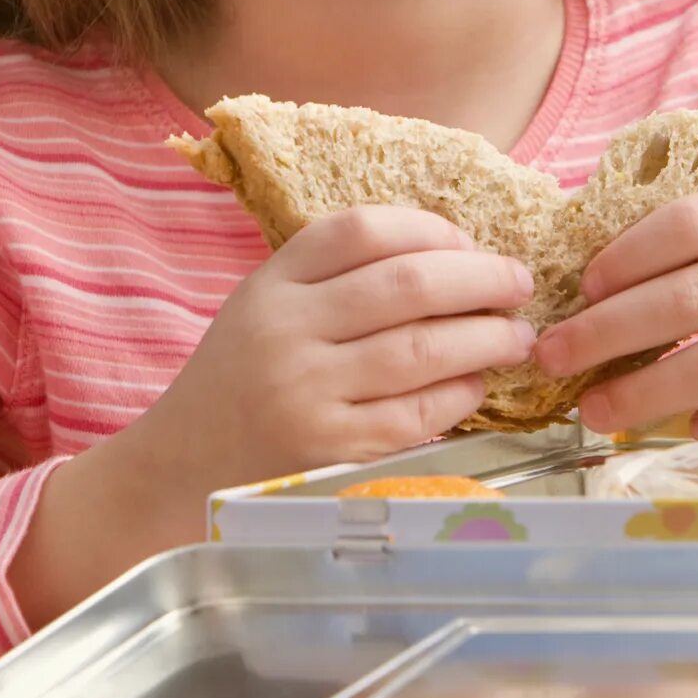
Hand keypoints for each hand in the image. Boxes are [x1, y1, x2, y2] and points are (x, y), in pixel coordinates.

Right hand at [131, 207, 535, 508]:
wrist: (179, 469)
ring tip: (517, 336)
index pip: (362, 230)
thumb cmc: (238, 381)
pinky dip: (459, 395)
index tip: (469, 241)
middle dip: (480, 278)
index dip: (431, 229)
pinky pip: (415, 415)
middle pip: (406, 284)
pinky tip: (477, 384)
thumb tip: (454, 257)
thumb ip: (335, 279)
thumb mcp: (264, 307)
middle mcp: (286, 332)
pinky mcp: (328, 451)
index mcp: (271, 285)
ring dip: (486, 338)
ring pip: (421, 350)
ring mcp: (306, 394)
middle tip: (518, 283)